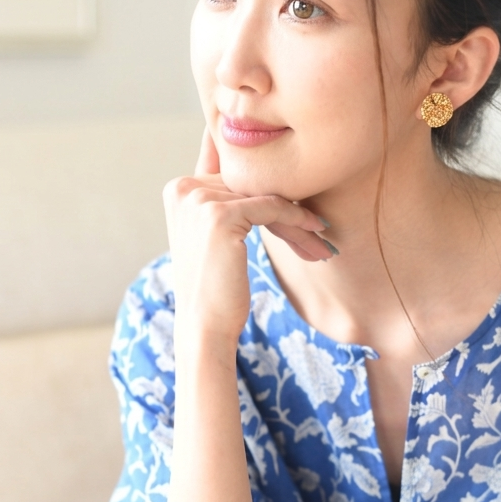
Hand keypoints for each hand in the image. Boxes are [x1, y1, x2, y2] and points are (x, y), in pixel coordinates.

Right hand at [162, 128, 333, 344]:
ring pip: (265, 197)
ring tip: (320, 241)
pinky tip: (316, 231)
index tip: (301, 208)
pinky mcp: (219, 214)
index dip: (271, 190)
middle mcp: (183, 188)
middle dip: (288, 209)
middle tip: (318, 229)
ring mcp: (198, 199)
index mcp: (180, 189)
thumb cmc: (215, 287)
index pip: (236, 177)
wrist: (205, 325)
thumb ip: (227, 202)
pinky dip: (297, 219)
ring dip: (298, 219)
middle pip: (251, 187)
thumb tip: (268, 176)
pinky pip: (271, 207)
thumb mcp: (215, 235)